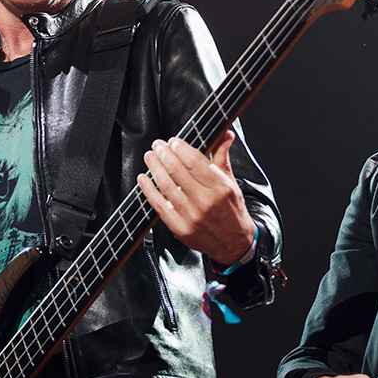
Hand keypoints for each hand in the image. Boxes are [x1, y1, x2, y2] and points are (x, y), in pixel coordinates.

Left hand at [138, 129, 255, 265]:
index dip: (180, 148)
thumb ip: (223, 157)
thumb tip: (225, 133)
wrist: (233, 243)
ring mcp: (191, 216)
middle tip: (158, 145)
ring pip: (166, 186)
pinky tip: (144, 179)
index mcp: (220, 187)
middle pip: (178, 171)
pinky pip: (159, 205)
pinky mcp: (180, 228)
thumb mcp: (231, 182)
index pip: (195, 161)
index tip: (173, 141)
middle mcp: (206, 201)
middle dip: (164, 154)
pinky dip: (148, 190)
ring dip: (154, 168)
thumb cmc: (232, 210)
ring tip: (150, 157)